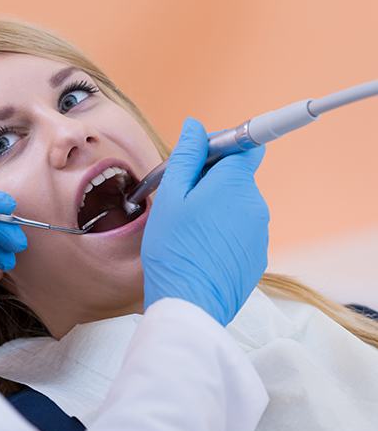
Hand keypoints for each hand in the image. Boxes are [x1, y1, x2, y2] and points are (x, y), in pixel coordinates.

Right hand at [141, 117, 268, 324]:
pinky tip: (200, 248)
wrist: (189, 304)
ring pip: (237, 205)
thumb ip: (187, 156)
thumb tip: (196, 127)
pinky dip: (223, 232)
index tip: (198, 160)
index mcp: (235, 184)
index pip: (246, 146)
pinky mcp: (257, 255)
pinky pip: (240, 231)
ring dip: (216, 208)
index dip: (221, 148)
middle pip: (238, 177)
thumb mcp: (171, 197)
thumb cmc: (174, 249)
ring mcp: (260, 232)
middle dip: (212, 181)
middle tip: (181, 201)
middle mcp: (256, 204)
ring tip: (188, 230)